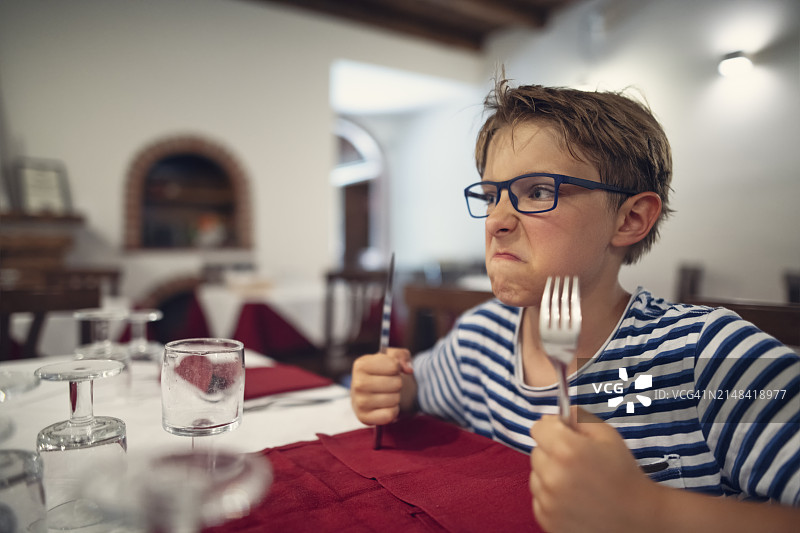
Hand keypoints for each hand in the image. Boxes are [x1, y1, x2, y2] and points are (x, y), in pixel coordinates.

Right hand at [350, 348, 412, 425]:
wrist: (366, 392)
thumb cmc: (380, 373)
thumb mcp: (390, 357)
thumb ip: (402, 355)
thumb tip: (408, 369)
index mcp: (361, 365)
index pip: (394, 366)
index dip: (396, 368)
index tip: (388, 370)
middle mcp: (357, 383)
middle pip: (397, 383)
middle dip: (397, 383)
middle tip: (387, 384)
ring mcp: (359, 402)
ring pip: (395, 399)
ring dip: (395, 397)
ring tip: (385, 394)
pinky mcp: (364, 418)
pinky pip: (390, 414)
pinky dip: (392, 411)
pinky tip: (384, 406)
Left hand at [529, 407, 658, 532]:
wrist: (637, 517)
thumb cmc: (623, 474)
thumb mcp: (607, 435)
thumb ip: (578, 418)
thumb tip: (551, 417)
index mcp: (566, 450)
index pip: (538, 428)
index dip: (552, 429)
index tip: (564, 435)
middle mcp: (552, 475)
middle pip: (536, 452)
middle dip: (552, 453)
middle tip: (577, 462)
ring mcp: (548, 501)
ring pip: (536, 476)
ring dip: (550, 475)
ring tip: (577, 482)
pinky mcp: (546, 519)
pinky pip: (538, 499)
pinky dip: (551, 497)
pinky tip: (573, 498)